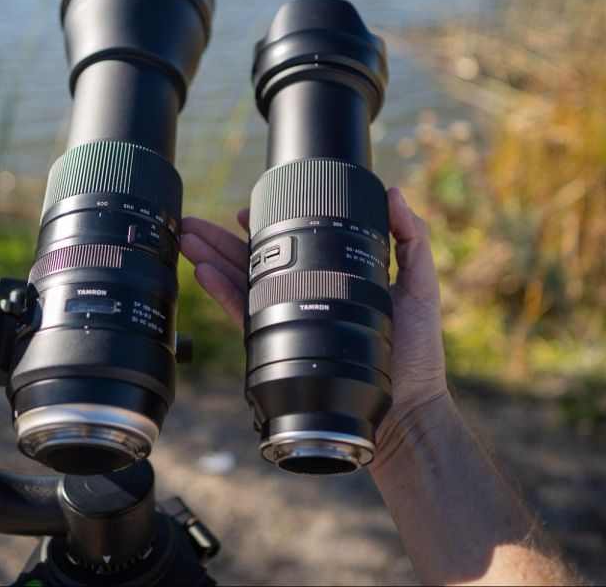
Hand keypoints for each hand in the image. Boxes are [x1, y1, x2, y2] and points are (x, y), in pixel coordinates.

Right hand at [178, 187, 448, 440]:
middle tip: (192, 222)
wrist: (406, 411)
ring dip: (211, 258)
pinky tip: (204, 273)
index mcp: (332, 280)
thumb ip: (412, 239)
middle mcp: (306, 300)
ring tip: (185, 239)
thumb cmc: (418, 354)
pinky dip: (222, 292)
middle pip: (255, 262)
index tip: (244, 210)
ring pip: (241, 283)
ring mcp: (290, 323)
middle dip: (220, 240)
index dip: (264, 227)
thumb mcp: (420, 286)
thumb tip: (395, 192)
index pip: (292, 247)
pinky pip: (245, 316)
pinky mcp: (280, 348)